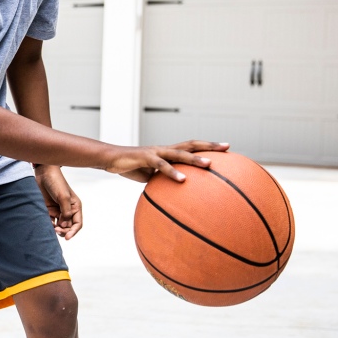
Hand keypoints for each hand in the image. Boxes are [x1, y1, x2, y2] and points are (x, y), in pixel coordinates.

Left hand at [34, 165, 83, 239]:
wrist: (43, 173)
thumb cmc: (56, 182)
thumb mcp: (63, 197)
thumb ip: (65, 211)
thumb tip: (65, 224)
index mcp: (75, 207)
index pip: (77, 223)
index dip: (73, 232)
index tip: (67, 237)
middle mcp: (68, 210)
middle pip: (68, 227)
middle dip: (64, 231)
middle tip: (57, 230)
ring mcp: (58, 210)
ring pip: (59, 226)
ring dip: (56, 229)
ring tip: (52, 228)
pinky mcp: (49, 210)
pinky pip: (50, 221)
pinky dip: (49, 225)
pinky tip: (47, 224)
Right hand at [104, 140, 229, 182]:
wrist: (111, 159)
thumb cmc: (130, 167)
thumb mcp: (150, 175)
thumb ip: (163, 180)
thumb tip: (175, 193)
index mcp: (167, 152)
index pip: (191, 146)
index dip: (208, 146)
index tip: (225, 148)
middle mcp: (165, 149)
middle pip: (191, 144)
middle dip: (210, 146)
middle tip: (227, 147)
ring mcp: (156, 151)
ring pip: (179, 153)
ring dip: (195, 159)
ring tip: (209, 165)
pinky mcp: (146, 157)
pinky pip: (161, 165)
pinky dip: (173, 172)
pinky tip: (183, 180)